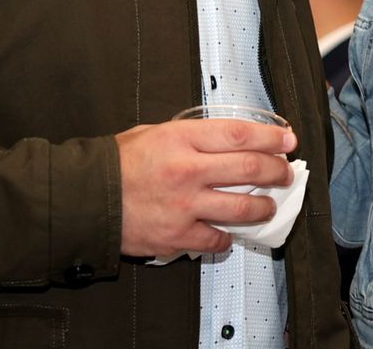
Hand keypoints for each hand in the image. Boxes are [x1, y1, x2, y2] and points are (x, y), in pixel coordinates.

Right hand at [116, 117, 297, 257]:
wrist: (84, 199)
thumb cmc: (117, 164)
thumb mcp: (154, 133)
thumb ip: (190, 136)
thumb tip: (225, 139)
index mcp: (183, 139)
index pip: (241, 134)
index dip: (271, 137)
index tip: (288, 140)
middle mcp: (189, 170)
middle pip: (251, 168)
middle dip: (277, 171)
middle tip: (286, 173)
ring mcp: (185, 205)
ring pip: (243, 208)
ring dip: (264, 207)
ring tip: (269, 206)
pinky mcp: (177, 236)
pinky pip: (217, 239)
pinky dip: (227, 237)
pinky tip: (229, 232)